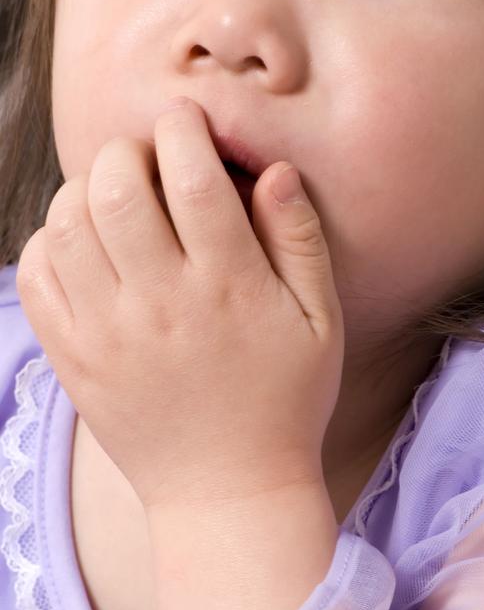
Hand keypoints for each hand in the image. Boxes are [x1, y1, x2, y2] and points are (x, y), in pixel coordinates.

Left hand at [16, 98, 344, 510]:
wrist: (227, 491)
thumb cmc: (286, 397)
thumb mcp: (320, 318)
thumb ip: (299, 237)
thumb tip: (273, 169)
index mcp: (227, 286)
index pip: (192, 178)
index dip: (184, 129)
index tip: (187, 119)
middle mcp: (159, 304)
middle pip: (115, 189)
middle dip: (128, 150)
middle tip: (150, 157)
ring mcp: (107, 333)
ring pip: (67, 224)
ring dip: (87, 188)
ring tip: (117, 194)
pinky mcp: (73, 358)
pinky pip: (37, 275)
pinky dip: (51, 239)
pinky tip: (87, 240)